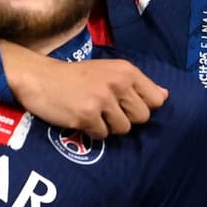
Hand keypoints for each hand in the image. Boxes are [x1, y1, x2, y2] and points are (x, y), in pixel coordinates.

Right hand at [8, 56, 166, 137]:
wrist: (40, 78)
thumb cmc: (77, 76)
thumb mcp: (109, 71)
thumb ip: (137, 84)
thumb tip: (166, 95)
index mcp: (126, 71)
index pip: (156, 99)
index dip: (144, 107)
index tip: (128, 106)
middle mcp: (118, 83)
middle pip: (142, 117)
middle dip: (127, 118)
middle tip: (107, 110)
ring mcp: (102, 100)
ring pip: (123, 129)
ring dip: (109, 126)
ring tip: (93, 113)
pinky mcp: (87, 115)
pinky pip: (102, 135)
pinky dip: (92, 132)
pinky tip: (81, 119)